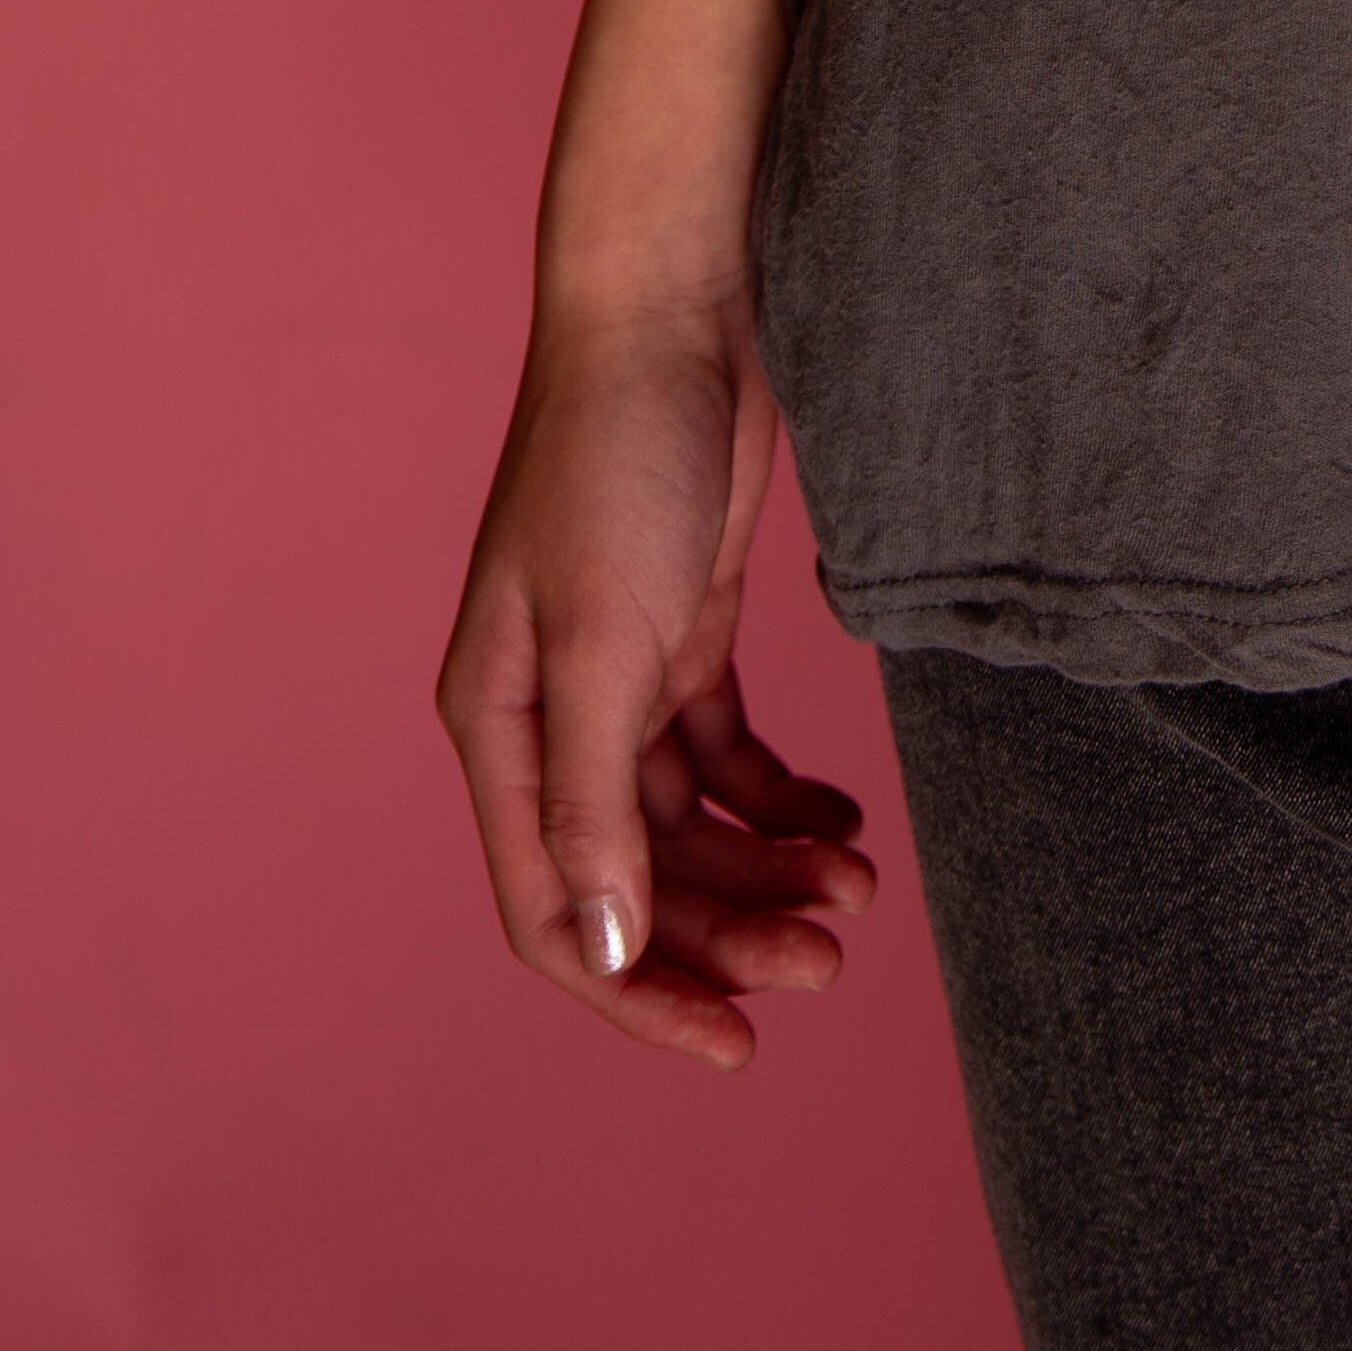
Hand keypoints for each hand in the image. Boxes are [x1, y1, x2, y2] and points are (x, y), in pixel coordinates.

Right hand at [434, 298, 874, 1070]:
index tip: (735, 1042)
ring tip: (853, 890)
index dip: (637, 990)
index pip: (556, 911)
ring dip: (764, 868)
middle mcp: (550, 717)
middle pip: (635, 876)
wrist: (673, 308)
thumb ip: (597, 804)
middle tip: (832, 955)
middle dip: (727, 929)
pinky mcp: (684, 628)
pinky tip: (841, 821)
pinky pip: (728, 753)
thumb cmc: (612, 459)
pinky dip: (782, 796)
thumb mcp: (604, 644)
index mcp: (498, 731)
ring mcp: (620, 673)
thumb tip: (609, 948)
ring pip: (689, 822)